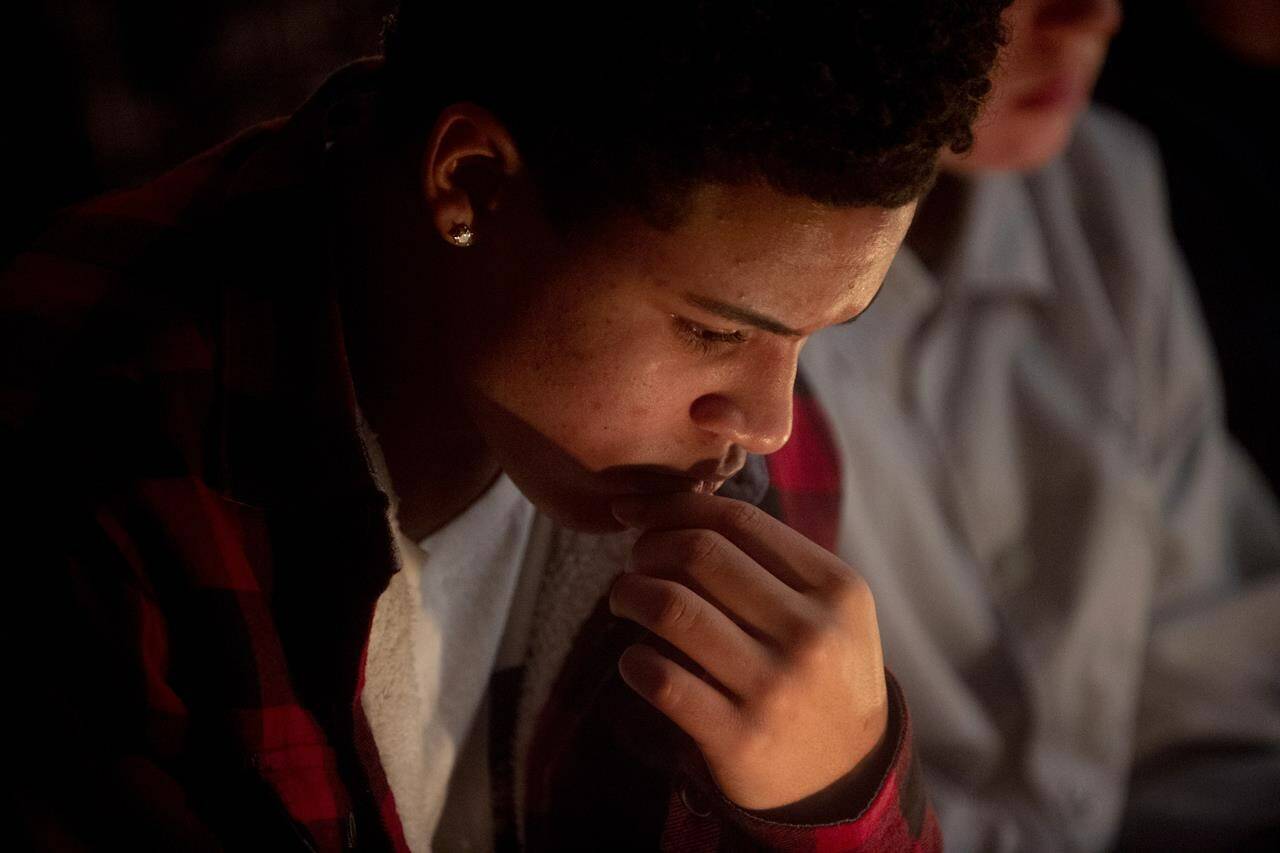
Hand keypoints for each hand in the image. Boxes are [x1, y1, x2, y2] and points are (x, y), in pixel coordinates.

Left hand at [607, 492, 889, 812]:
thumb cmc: (823, 672)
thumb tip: (675, 509)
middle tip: (635, 561)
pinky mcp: (739, 738)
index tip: (637, 513)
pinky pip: (661, 679)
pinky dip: (634, 661)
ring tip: (625, 599)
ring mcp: (774, 688)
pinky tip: (635, 660)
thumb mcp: (828, 609)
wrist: (846, 777)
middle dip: (648, 547)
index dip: (674, 507)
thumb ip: (771, 560)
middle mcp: (809, 634)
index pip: (739, 521)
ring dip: (629, 594)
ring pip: (672, 609)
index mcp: (835, 589)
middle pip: (700, 555)